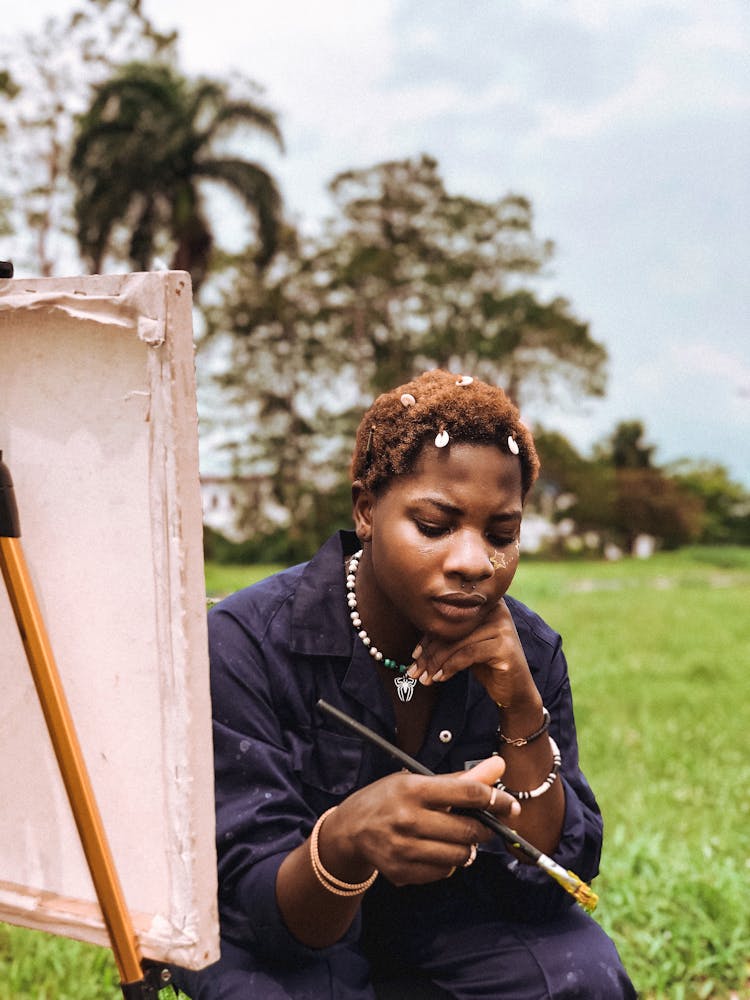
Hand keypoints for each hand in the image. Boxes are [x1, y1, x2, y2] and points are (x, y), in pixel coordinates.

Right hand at [321, 756, 519, 886]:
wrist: (351, 829)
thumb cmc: (389, 798)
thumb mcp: (418, 780)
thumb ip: (461, 779)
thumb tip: (499, 766)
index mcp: (414, 789)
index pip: (468, 793)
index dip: (496, 799)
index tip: (510, 805)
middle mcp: (408, 819)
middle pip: (468, 830)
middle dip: (483, 828)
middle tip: (482, 824)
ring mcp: (404, 849)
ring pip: (460, 856)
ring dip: (467, 848)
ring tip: (458, 838)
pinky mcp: (401, 872)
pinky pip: (443, 873)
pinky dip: (449, 864)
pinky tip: (437, 851)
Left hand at [408, 598, 539, 710]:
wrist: (515, 690)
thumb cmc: (487, 665)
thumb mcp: (466, 646)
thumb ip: (448, 637)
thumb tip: (416, 648)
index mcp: (485, 603)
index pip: (449, 616)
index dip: (428, 636)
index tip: (414, 655)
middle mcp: (496, 609)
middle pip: (452, 628)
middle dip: (429, 652)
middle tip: (414, 671)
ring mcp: (502, 626)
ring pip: (457, 642)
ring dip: (436, 663)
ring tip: (424, 678)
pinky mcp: (505, 646)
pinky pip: (468, 654)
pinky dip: (450, 667)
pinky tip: (440, 678)